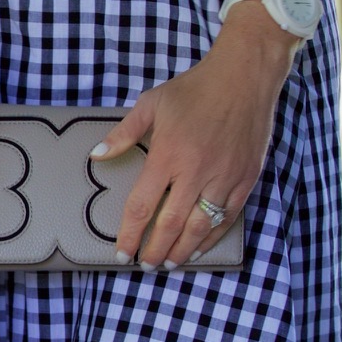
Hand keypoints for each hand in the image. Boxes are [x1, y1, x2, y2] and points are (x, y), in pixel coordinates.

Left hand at [100, 20, 295, 268]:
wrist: (244, 76)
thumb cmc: (196, 88)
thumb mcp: (152, 103)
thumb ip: (123, 133)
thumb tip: (97, 155)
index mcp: (168, 154)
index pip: (143, 206)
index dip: (130, 235)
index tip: (122, 253)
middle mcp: (196, 171)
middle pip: (171, 225)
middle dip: (155, 251)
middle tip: (146, 265)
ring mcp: (223, 177)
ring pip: (201, 228)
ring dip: (182, 251)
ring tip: (170, 264)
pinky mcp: (245, 178)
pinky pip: (227, 217)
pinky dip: (213, 237)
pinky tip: (199, 247)